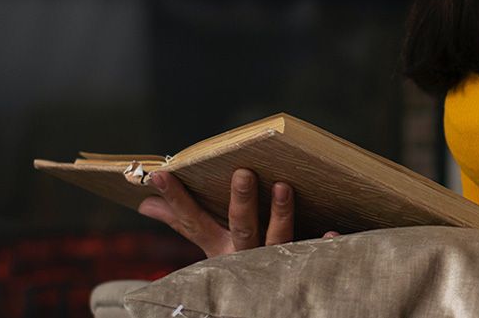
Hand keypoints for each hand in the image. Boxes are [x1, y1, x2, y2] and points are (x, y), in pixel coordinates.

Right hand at [136, 168, 339, 258]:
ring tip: (284, 186)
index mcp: (219, 249)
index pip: (193, 222)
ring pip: (278, 239)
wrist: (265, 307)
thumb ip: (184, 223)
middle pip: (242, 228)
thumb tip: (146, 204)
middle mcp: (245, 257)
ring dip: (281, 214)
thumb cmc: (238, 267)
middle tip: (243, 173)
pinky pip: (315, 260)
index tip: (160, 174)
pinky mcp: (301, 270)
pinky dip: (323, 246)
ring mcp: (274, 265)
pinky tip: (333, 233)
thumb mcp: (210, 245)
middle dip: (242, 202)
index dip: (176, 199)